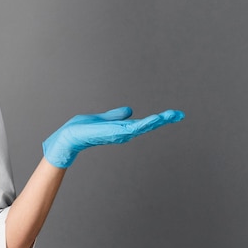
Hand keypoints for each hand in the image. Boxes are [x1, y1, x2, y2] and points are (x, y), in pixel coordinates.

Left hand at [42, 107, 184, 167]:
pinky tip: (154, 119)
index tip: (173, 115)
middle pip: (146, 126)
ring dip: (157, 121)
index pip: (142, 123)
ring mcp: (119, 134)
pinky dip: (144, 124)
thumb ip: (115, 116)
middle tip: (179, 114)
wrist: (68, 137)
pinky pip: (132, 127)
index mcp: (120, 129)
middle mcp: (122, 133)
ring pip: (143, 126)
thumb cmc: (81, 130)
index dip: (157, 120)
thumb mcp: (101, 119)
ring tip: (172, 115)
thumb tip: (129, 110)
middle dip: (162, 120)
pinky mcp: (113, 133)